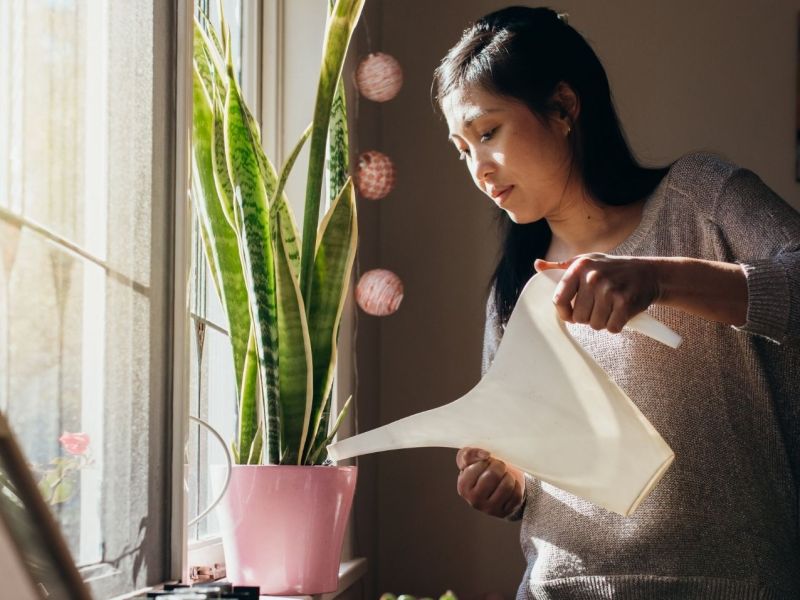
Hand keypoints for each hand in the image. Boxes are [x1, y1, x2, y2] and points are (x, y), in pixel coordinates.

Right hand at [456, 447, 523, 517]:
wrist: (496, 487)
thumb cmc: (482, 471)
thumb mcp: (469, 460)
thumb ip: (468, 454)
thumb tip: (484, 455)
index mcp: (463, 486)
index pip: (479, 465)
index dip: (486, 459)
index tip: (487, 461)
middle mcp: (474, 500)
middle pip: (493, 475)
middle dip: (499, 466)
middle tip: (499, 466)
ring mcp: (490, 508)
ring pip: (507, 485)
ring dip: (509, 476)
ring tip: (505, 475)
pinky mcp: (505, 512)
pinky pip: (516, 495)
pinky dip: (516, 487)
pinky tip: (510, 486)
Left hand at [534, 254, 660, 332]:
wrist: (649, 273)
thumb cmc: (613, 269)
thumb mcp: (587, 261)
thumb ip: (561, 266)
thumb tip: (537, 265)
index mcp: (580, 267)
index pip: (558, 300)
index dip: (564, 312)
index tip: (571, 314)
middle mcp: (593, 277)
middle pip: (578, 317)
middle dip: (587, 317)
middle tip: (599, 306)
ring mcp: (610, 290)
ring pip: (594, 325)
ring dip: (602, 321)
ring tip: (610, 308)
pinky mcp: (625, 303)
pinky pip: (611, 328)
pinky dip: (616, 325)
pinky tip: (620, 312)